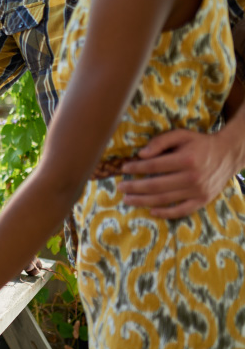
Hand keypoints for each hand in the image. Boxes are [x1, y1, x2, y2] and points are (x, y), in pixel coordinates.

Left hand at [119, 129, 237, 218]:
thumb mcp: (181, 135)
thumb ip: (161, 142)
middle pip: (156, 185)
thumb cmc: (200, 144)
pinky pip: (182, 210)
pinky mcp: (203, 200)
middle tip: (120, 188)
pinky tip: (151, 211)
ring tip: (127, 200)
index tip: (124, 169)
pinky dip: (166, 213)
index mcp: (186, 159)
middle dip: (134, 187)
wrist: (228, 155)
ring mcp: (198, 191)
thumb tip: (141, 154)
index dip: (136, 168)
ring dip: (143, 201)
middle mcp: (192, 177)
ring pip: (165, 199)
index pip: (154, 166)